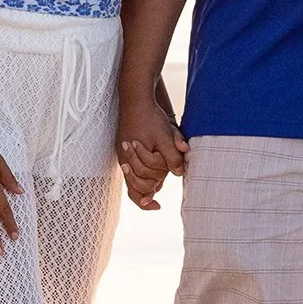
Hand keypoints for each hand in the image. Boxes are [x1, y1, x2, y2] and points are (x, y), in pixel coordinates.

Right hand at [117, 92, 189, 210]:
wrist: (136, 97)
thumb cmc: (150, 116)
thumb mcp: (165, 135)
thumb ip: (172, 155)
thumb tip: (179, 173)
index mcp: (132, 158)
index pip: (139, 188)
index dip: (146, 201)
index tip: (157, 206)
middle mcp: (125, 158)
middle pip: (136, 185)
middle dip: (149, 189)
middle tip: (158, 194)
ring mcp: (123, 152)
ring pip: (133, 178)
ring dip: (145, 183)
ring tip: (155, 190)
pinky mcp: (125, 146)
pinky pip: (132, 167)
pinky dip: (141, 173)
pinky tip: (152, 174)